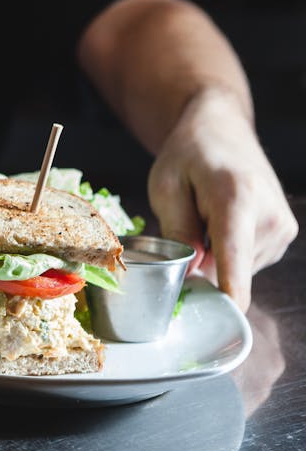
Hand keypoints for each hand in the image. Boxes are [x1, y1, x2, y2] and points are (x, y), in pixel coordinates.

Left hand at [147, 89, 297, 310]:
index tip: (226, 319)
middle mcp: (270, 217)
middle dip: (199, 264)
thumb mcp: (166, 187)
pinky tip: (220, 222)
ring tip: (205, 216)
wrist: (222, 131)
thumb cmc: (188, 155)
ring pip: (235, 271)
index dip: (228, 293)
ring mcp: (282, 229)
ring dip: (213, 256)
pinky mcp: (284, 236)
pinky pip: (245, 263)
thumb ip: (178, 230)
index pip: (234, 258)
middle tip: (185, 225)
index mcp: (238, 199)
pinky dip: (226, 252)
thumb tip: (191, 272)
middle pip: (227, 270)